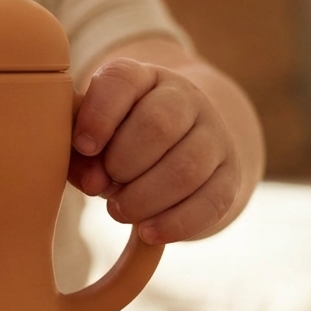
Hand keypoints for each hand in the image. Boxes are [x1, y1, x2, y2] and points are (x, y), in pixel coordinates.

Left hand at [68, 58, 241, 244]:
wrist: (174, 147)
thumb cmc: (116, 140)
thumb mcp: (92, 136)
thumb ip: (80, 154)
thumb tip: (93, 180)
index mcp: (141, 78)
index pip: (122, 81)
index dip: (99, 115)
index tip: (82, 146)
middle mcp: (184, 98)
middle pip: (159, 124)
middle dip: (123, 163)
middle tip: (102, 185)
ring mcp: (214, 134)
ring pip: (187, 167)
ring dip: (144, 198)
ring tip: (119, 210)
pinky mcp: (230, 174)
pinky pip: (211, 201)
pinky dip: (175, 223)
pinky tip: (148, 232)